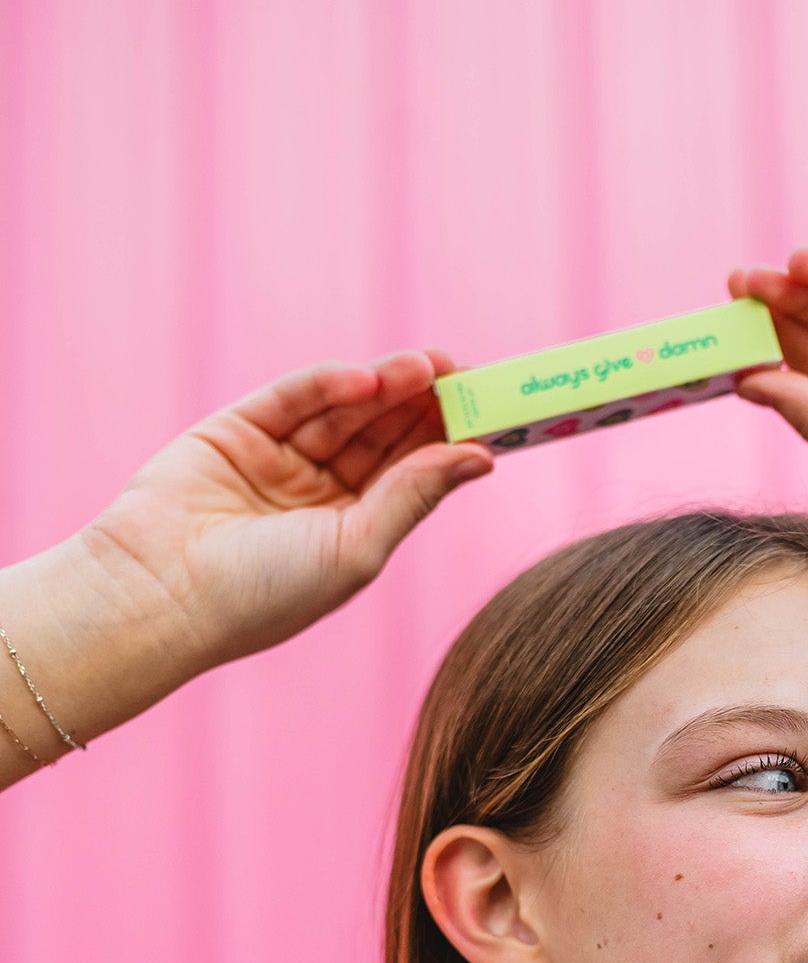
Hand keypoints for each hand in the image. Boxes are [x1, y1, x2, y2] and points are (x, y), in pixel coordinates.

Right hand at [80, 350, 493, 669]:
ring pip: (344, 411)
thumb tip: (481, 457)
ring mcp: (278, 459)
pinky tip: (367, 377)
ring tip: (427, 366)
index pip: (411, 472)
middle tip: (465, 374)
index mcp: (354, 530)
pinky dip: (330, 384)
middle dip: (423, 404)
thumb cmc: (263, 594)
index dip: (448, 439)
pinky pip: (293, 397)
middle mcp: (319, 493)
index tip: (491, 411)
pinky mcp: (236, 430)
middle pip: (383, 434)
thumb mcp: (356, 549)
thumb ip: (414, 495)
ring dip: (385, 385)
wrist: (161, 596)